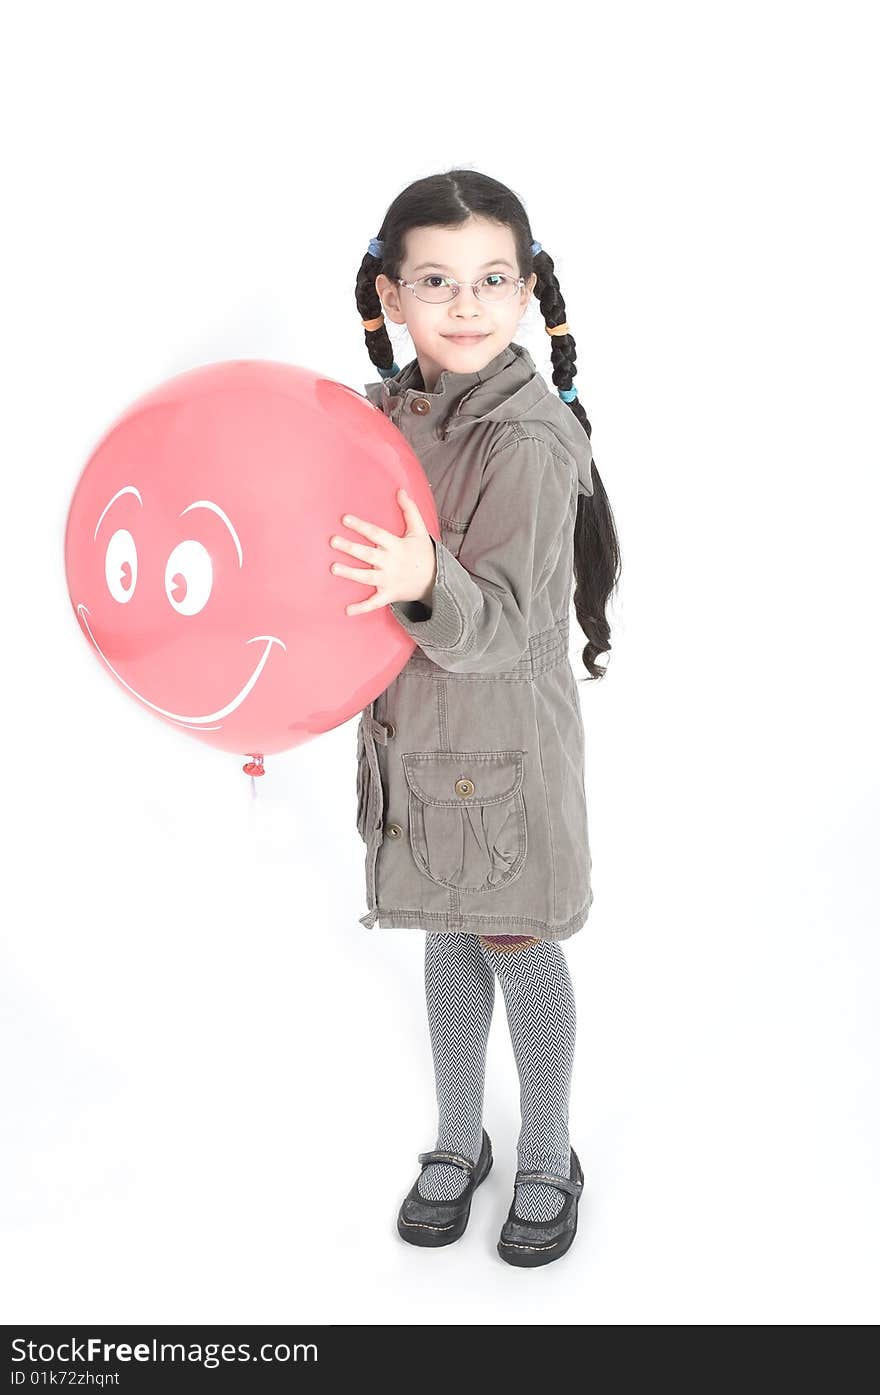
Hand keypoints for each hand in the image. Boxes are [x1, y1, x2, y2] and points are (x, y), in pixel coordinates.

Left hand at [329, 488, 437, 615]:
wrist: (436, 582)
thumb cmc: (423, 553)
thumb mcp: (420, 531)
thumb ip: (410, 510)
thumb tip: (401, 490)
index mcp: (397, 546)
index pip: (376, 534)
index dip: (361, 526)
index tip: (345, 519)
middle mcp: (391, 563)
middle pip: (368, 554)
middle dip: (351, 548)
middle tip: (333, 541)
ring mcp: (389, 580)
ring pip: (367, 577)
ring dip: (350, 573)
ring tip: (333, 568)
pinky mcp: (388, 595)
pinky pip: (374, 603)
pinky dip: (361, 608)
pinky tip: (347, 610)